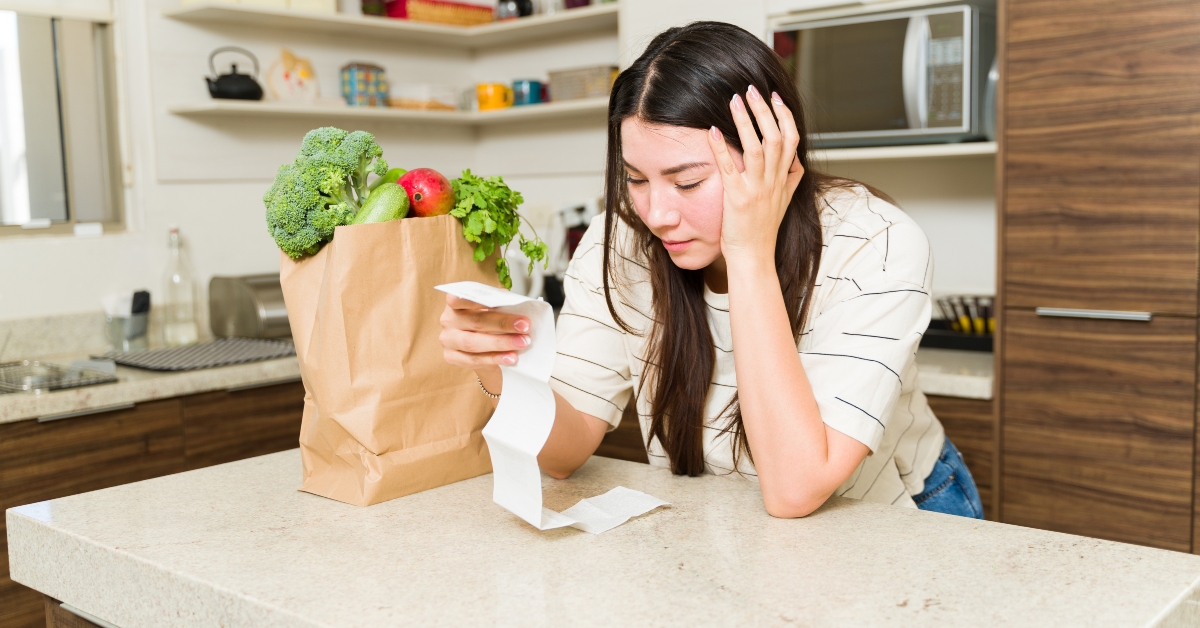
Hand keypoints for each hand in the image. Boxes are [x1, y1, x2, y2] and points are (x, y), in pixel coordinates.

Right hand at [439, 294, 530, 371]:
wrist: (481, 349)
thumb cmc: (486, 323)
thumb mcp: (490, 310)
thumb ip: (498, 304)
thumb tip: (514, 302)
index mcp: (455, 303)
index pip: (460, 298)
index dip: (477, 300)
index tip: (500, 301)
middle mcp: (448, 320)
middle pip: (475, 321)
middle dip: (502, 323)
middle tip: (525, 325)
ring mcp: (448, 340)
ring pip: (474, 343)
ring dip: (501, 343)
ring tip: (522, 342)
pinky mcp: (451, 358)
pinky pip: (474, 360)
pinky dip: (495, 359)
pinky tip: (511, 357)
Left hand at [706, 85, 803, 264]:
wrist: (755, 257)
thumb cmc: (764, 230)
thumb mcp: (785, 201)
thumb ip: (791, 179)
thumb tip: (797, 160)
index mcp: (785, 179)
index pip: (791, 139)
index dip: (784, 115)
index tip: (774, 97)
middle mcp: (774, 181)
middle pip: (775, 137)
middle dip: (763, 111)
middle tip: (751, 90)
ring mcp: (757, 190)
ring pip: (756, 148)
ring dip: (745, 121)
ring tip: (734, 100)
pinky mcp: (737, 199)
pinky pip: (730, 169)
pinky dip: (722, 148)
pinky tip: (714, 131)